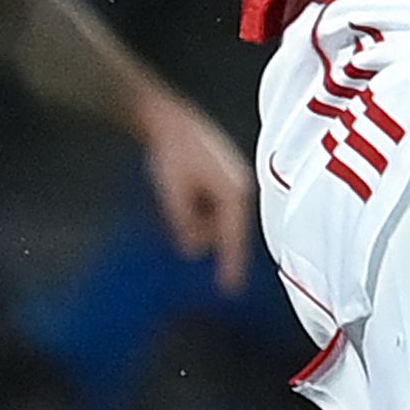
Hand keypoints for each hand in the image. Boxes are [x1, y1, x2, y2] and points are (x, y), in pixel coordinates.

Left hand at [135, 87, 256, 293]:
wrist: (168, 119)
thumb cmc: (171, 154)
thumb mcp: (173, 195)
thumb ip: (186, 226)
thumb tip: (193, 248)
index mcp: (235, 195)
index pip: (234, 241)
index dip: (231, 268)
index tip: (229, 291)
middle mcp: (242, 190)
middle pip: (223, 231)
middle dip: (199, 230)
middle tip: (176, 204)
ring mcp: (235, 182)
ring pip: (216, 220)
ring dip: (194, 217)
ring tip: (174, 191)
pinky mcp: (226, 178)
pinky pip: (213, 206)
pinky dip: (196, 205)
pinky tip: (181, 187)